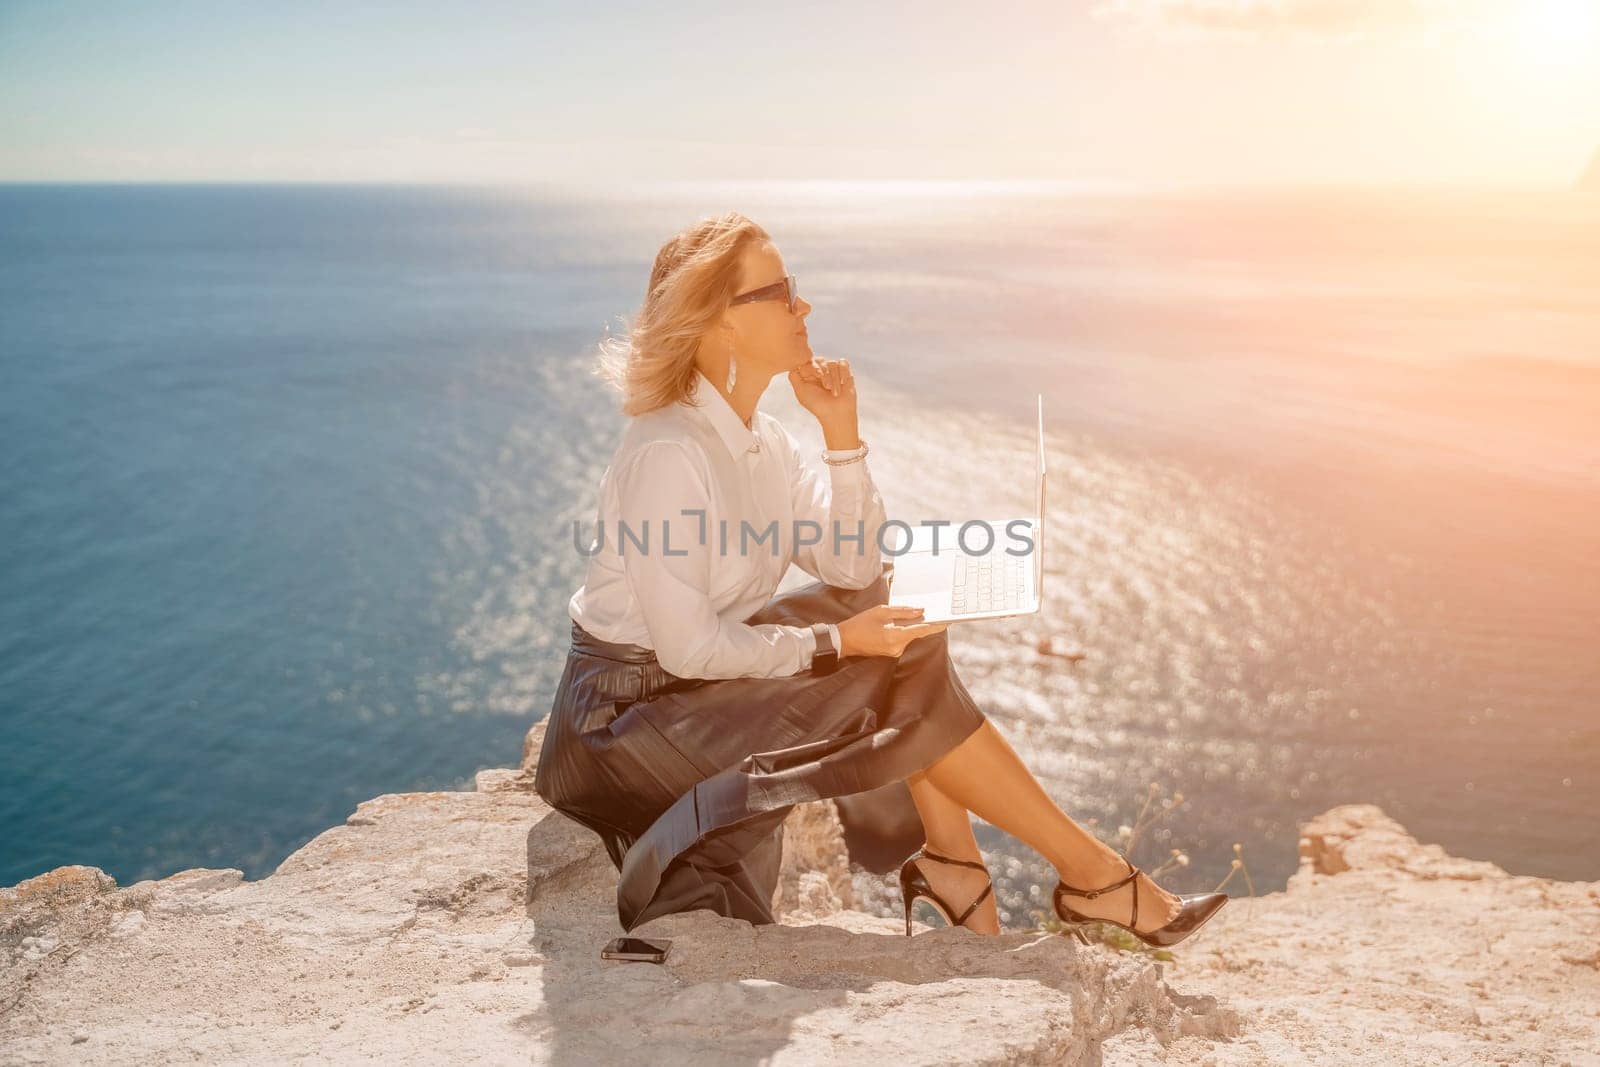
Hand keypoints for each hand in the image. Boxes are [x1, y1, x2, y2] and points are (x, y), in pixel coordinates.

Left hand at [787, 357, 857, 436]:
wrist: (837, 414)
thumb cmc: (818, 405)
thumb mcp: (801, 391)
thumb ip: (794, 376)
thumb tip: (794, 362)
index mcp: (808, 375)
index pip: (807, 361)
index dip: (812, 366)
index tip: (816, 375)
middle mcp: (819, 371)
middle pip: (820, 360)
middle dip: (824, 374)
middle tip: (826, 387)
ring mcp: (832, 371)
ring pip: (832, 364)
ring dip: (834, 379)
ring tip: (834, 393)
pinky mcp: (844, 372)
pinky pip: (843, 363)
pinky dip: (843, 373)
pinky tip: (843, 384)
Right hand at [836, 604, 951, 657]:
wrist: (844, 640)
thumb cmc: (860, 624)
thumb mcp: (881, 612)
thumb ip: (902, 612)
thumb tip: (920, 611)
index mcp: (895, 636)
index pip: (921, 630)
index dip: (935, 625)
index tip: (947, 621)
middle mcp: (897, 647)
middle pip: (916, 633)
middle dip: (920, 622)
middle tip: (925, 610)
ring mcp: (894, 652)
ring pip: (909, 636)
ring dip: (909, 626)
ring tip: (902, 615)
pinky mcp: (891, 652)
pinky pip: (902, 640)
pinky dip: (903, 631)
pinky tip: (895, 624)